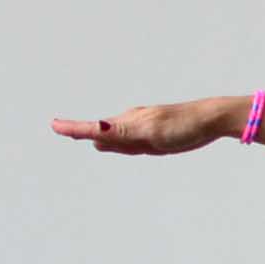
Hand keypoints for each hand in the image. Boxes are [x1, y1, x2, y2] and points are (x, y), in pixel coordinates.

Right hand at [48, 102, 216, 155]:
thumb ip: (121, 134)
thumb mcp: (150, 132)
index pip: (94, 127)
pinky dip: (114, 142)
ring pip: (114, 136)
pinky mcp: (154, 135)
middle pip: (101, 132)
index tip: (53, 125)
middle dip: (81, 131)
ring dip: (96, 136)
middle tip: (58, 126)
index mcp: (127, 122)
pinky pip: (128, 141)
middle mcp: (132, 122)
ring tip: (75, 133)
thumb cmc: (182, 126)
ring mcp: (142, 128)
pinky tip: (110, 144)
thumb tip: (95, 128)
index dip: (73, 128)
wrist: (211, 119)